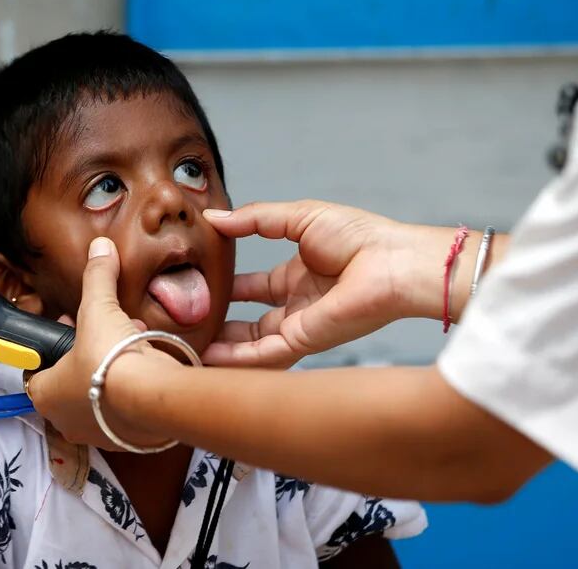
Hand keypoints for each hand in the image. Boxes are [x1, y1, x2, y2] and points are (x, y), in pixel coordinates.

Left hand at [28, 237, 175, 448]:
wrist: (150, 398)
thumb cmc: (110, 359)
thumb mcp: (99, 309)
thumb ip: (97, 278)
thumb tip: (100, 247)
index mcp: (44, 394)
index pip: (36, 370)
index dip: (53, 345)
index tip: (71, 326)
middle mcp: (65, 420)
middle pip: (69, 382)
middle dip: (87, 355)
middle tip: (103, 332)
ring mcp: (97, 433)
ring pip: (98, 397)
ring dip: (110, 371)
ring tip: (131, 343)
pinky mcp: (127, 440)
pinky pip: (124, 411)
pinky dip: (132, 390)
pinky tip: (146, 367)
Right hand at [202, 200, 452, 366]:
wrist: (392, 262)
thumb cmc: (360, 236)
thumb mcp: (298, 216)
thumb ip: (254, 220)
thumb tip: (214, 219)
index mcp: (298, 276)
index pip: (254, 288)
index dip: (226, 288)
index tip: (196, 285)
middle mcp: (297, 305)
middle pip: (248, 322)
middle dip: (219, 324)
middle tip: (185, 323)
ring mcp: (299, 326)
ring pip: (250, 344)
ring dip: (220, 347)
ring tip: (185, 346)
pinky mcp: (303, 342)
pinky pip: (261, 356)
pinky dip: (234, 359)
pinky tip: (206, 356)